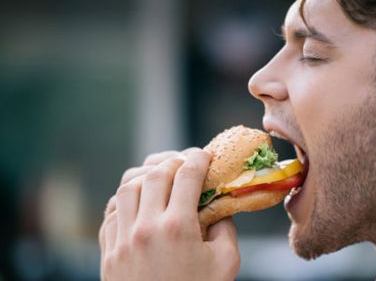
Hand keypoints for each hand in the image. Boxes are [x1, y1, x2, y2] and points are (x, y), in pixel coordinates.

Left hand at [99, 148, 239, 280]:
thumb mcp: (225, 262)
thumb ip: (225, 227)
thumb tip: (219, 205)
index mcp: (177, 227)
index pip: (186, 175)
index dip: (198, 158)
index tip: (205, 155)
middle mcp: (145, 228)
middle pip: (155, 174)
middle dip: (173, 162)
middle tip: (185, 164)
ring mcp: (122, 240)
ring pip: (126, 187)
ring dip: (146, 176)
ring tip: (160, 178)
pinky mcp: (108, 252)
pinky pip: (111, 212)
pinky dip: (125, 199)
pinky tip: (139, 202)